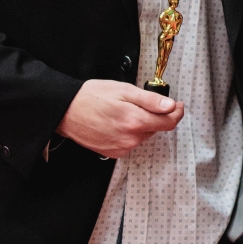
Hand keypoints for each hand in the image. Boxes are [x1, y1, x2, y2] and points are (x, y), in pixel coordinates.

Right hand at [58, 79, 183, 157]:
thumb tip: (170, 106)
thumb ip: (150, 100)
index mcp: (135, 121)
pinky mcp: (114, 153)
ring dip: (141, 124)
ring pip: (143, 135)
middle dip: (154, 115)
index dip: (176, 112)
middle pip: (155, 129)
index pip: (168, 122)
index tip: (177, 105)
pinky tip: (116, 122)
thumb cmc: (91, 97)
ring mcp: (122, 148)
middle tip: (140, 102)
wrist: (66, 111)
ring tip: (123, 111)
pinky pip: (131, 142)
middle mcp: (130, 139)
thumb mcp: (123, 90)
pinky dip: (129, 132)